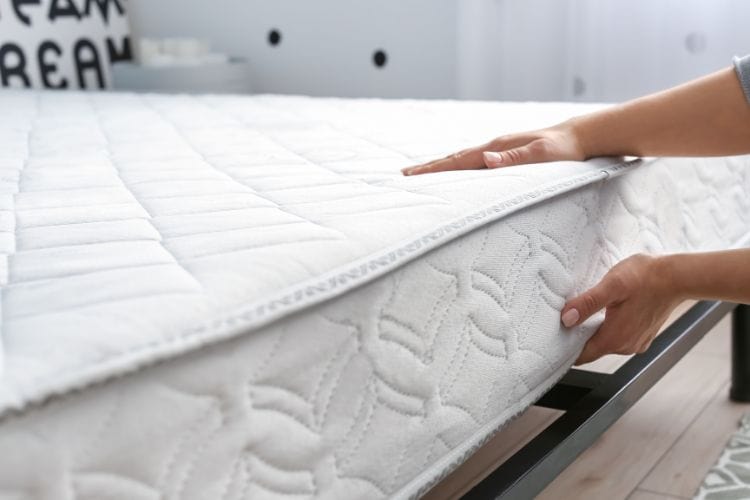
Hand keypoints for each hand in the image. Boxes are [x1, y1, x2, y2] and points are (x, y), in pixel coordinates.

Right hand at [401, 121, 584, 175]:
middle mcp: (493, 148)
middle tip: (404, 175)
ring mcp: (498, 149)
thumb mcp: (542, 156)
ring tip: (422, 173)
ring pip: (462, 159)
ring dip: (440, 166)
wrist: (581, 137)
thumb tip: (485, 160)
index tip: (411, 175)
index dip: (433, 169)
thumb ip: (513, 160)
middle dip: (428, 168)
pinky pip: (473, 161)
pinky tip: (456, 170)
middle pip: (453, 158)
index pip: (458, 161)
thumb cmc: (564, 151)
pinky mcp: (505, 153)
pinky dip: (457, 166)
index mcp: (497, 149)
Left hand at [560, 254, 681, 364]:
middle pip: (592, 349)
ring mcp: (636, 342)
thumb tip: (567, 318)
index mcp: (615, 338)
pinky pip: (618, 337)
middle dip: (576, 338)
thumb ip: (588, 303)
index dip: (565, 349)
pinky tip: (604, 313)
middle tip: (562, 321)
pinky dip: (608, 329)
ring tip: (580, 315)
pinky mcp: (643, 335)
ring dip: (592, 332)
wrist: (678, 277)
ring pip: (605, 343)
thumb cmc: (647, 277)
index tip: (551, 339)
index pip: (581, 355)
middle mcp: (625, 346)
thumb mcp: (612, 286)